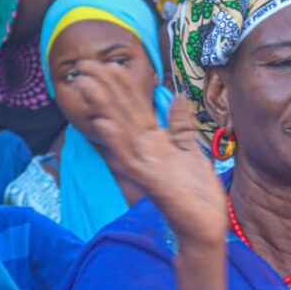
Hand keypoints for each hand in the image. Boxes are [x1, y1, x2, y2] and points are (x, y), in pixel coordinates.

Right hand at [71, 63, 227, 245]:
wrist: (205, 225)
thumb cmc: (197, 193)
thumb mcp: (191, 151)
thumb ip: (181, 126)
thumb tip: (177, 97)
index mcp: (155, 143)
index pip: (135, 109)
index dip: (122, 86)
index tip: (109, 64)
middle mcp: (145, 152)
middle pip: (122, 114)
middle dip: (104, 89)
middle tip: (84, 66)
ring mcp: (146, 166)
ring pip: (120, 132)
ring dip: (102, 108)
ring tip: (86, 85)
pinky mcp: (152, 182)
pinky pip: (131, 160)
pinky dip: (117, 142)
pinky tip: (105, 124)